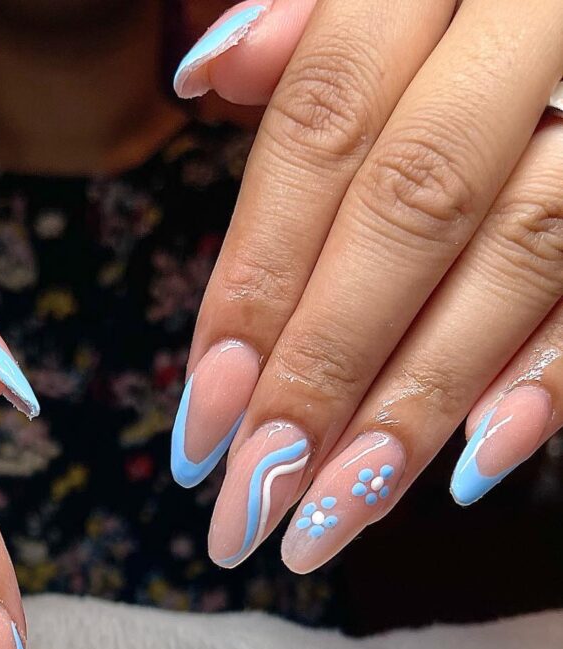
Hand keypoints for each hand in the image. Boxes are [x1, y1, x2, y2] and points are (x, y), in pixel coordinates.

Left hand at [171, 0, 562, 572]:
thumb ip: (310, 25)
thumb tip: (206, 72)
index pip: (320, 134)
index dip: (254, 282)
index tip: (202, 418)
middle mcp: (531, 29)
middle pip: (408, 214)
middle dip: (319, 371)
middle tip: (250, 498)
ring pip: (518, 258)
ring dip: (416, 406)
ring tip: (329, 517)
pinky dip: (548, 376)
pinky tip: (474, 466)